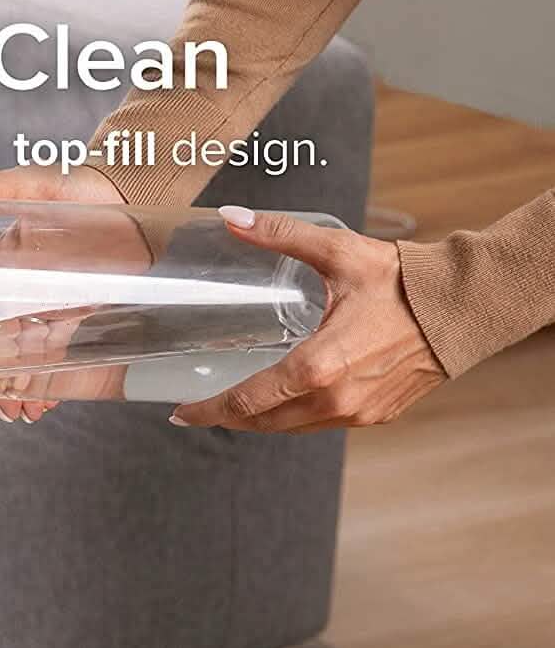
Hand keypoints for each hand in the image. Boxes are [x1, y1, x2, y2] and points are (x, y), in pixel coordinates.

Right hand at [0, 167, 135, 423]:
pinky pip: (48, 358)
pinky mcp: (66, 318)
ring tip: (28, 412)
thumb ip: (7, 188)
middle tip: (7, 409)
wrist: (132, 197)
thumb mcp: (46, 187)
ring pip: (18, 361)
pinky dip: (44, 383)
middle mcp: (13, 293)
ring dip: (17, 392)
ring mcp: (39, 309)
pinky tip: (45, 404)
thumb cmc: (85, 190)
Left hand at [171, 207, 446, 433]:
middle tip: (201, 409)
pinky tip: (283, 401)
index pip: (246, 402)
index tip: (182, 413)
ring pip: (290, 428)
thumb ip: (281, 236)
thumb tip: (233, 219)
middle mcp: (333, 399)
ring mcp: (354, 414)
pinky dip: (295, 417)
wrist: (465, 305)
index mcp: (318, 367)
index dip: (209, 410)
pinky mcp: (373, 416)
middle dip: (228, 417)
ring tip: (236, 406)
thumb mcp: (339, 253)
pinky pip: (319, 425)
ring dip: (260, 420)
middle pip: (262, 422)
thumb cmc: (404, 281)